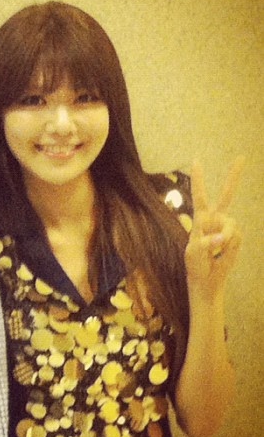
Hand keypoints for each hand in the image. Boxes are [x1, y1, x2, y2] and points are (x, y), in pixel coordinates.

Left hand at [184, 157, 243, 293]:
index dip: (199, 179)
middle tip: (241, 157)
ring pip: (231, 225)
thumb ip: (205, 243)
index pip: (199, 196)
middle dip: (233, 176)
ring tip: (216, 251)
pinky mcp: (236, 237)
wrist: (207, 279)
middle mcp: (215, 219)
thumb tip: (220, 238)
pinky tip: (222, 253)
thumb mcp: (194, 253)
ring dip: (224, 239)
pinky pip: (236, 238)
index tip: (197, 159)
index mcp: (200, 219)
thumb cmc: (195, 264)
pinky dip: (229, 247)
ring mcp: (227, 228)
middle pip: (226, 195)